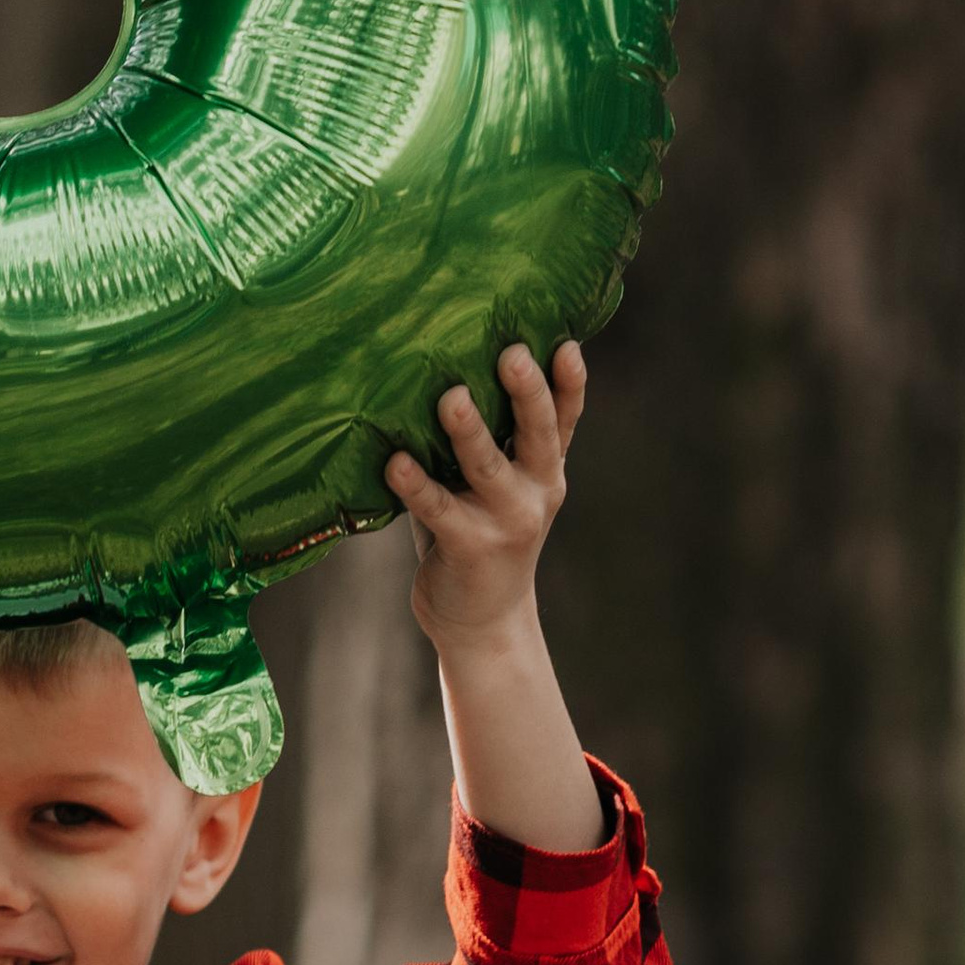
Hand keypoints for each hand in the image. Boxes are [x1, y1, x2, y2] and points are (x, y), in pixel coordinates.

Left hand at [386, 341, 584, 657]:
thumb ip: (489, 439)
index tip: (566, 344)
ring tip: (453, 398)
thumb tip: (441, 364)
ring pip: (488, 468)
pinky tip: (394, 462)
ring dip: (470, 433)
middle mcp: (535, 491)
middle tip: (513, 353)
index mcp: (544, 470)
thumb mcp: (496, 485)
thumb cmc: (476, 532)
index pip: (565, 419)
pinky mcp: (469, 547)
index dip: (569, 383)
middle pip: (539, 434)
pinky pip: (439, 509)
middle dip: (528, 393)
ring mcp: (505, 521)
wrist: (483, 621)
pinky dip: (416, 485)